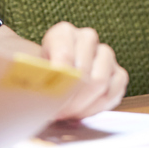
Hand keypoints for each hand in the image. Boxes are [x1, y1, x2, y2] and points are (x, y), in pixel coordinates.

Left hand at [0, 23, 127, 119]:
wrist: (47, 74)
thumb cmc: (38, 74)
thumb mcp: (31, 71)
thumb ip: (35, 78)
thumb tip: (38, 97)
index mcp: (62, 33)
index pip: (64, 58)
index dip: (59, 85)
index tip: (49, 102)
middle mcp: (86, 38)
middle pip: (84, 72)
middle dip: (71, 100)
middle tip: (59, 114)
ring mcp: (105, 53)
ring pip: (101, 81)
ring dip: (84, 104)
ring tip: (70, 113)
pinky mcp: (117, 72)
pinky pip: (117, 88)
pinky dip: (100, 105)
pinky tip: (85, 111)